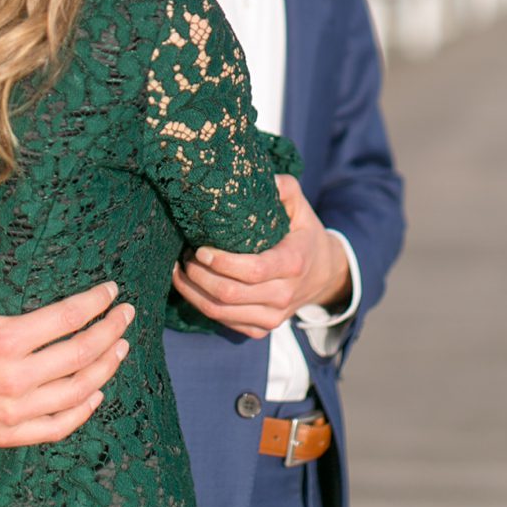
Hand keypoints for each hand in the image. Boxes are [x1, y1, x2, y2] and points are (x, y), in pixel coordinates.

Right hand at [0, 232, 132, 446]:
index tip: (112, 292)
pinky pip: (54, 428)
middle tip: (127, 316)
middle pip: (82, 353)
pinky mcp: (2, 433)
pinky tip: (95, 395)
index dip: (97, 302)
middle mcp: (14, 378)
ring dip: (105, 369)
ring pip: (76, 391)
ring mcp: (11, 410)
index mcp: (4, 340)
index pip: (69, 318)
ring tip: (120, 348)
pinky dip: (80, 412)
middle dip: (111, 331)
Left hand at [170, 175, 350, 338]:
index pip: (253, 270)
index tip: (200, 248)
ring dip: (193, 292)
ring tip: (181, 270)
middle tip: (184, 256)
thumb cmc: (305, 236)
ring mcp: (272, 317)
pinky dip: (201, 305)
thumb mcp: (301, 208)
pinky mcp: (261, 329)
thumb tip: (262, 176)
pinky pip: (223, 322)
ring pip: (220, 312)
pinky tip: (192, 287)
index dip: (221, 262)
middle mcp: (284, 294)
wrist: (324, 275)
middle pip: (229, 294)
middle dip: (198, 276)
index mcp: (294, 263)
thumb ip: (284, 188)